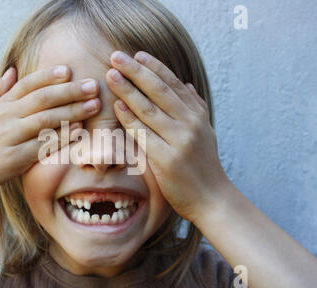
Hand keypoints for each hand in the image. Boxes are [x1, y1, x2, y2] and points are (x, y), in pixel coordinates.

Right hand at [0, 66, 100, 198]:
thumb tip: (12, 70)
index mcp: (1, 106)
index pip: (27, 84)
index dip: (48, 75)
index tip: (68, 70)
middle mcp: (6, 117)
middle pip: (42, 99)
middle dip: (70, 91)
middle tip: (93, 86)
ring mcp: (10, 137)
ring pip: (45, 119)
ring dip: (73, 111)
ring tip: (94, 105)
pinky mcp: (14, 159)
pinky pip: (43, 146)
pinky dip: (62, 137)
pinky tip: (79, 131)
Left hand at [106, 51, 229, 222]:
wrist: (211, 199)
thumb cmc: (204, 166)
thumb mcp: (206, 132)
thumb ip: (196, 106)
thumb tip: (186, 83)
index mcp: (197, 115)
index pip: (173, 84)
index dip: (155, 67)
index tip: (137, 54)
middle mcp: (190, 124)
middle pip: (159, 91)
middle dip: (136, 71)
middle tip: (116, 56)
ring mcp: (179, 140)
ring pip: (149, 109)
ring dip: (128, 89)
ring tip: (111, 74)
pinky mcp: (166, 159)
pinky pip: (143, 134)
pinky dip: (129, 118)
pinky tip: (117, 105)